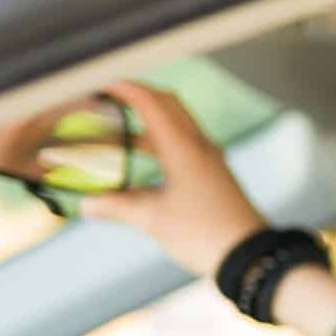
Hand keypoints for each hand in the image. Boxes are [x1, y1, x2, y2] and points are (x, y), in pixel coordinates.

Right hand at [79, 80, 269, 276]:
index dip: (122, 86)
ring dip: (145, 124)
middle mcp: (199, 145)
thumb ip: (116, 207)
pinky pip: (183, 146)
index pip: (149, 101)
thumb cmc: (204, 235)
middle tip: (107, 97)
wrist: (249, 257)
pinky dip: (159, 143)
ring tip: (114, 133)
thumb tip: (85, 204)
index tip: (98, 79)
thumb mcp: (152, 220)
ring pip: (175, 125)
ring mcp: (209, 159)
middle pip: (166, 103)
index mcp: (183, 147)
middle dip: (136, 95)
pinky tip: (142, 160)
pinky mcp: (213, 174)